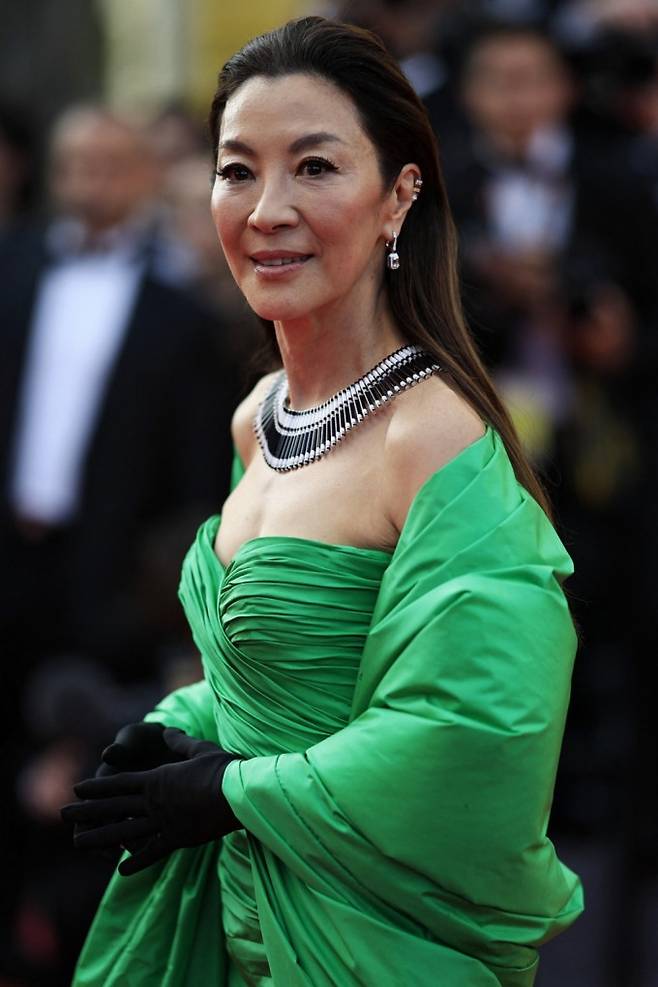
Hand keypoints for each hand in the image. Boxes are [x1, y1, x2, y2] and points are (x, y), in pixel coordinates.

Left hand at [60, 728, 241, 875]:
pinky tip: (121, 870)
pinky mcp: (178, 839)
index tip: (76, 788)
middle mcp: (154, 801)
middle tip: (62, 813)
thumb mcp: (199, 749)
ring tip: (78, 843)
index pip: (120, 783)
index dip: (97, 787)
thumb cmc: (222, 767)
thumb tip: (168, 731)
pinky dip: (137, 861)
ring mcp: (164, 822)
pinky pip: (153, 852)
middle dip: (87, 810)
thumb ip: (180, 743)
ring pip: (125, 831)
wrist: (239, 793)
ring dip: (100, 837)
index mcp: (158, 779)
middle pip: (114, 807)